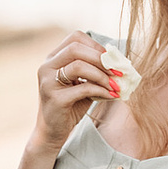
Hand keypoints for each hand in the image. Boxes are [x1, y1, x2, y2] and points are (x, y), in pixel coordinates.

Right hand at [31, 28, 122, 150]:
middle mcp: (47, 66)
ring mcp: (48, 82)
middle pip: (76, 48)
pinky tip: (111, 95)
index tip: (112, 59)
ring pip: (78, 65)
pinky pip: (83, 88)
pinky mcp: (54, 98)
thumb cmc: (71, 104)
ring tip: (115, 85)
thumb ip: (95, 70)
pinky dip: (100, 90)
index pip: (75, 38)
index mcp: (53, 58)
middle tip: (118, 71)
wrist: (54, 131)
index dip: (96, 46)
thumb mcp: (83, 82)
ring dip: (102, 75)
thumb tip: (120, 62)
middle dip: (101, 59)